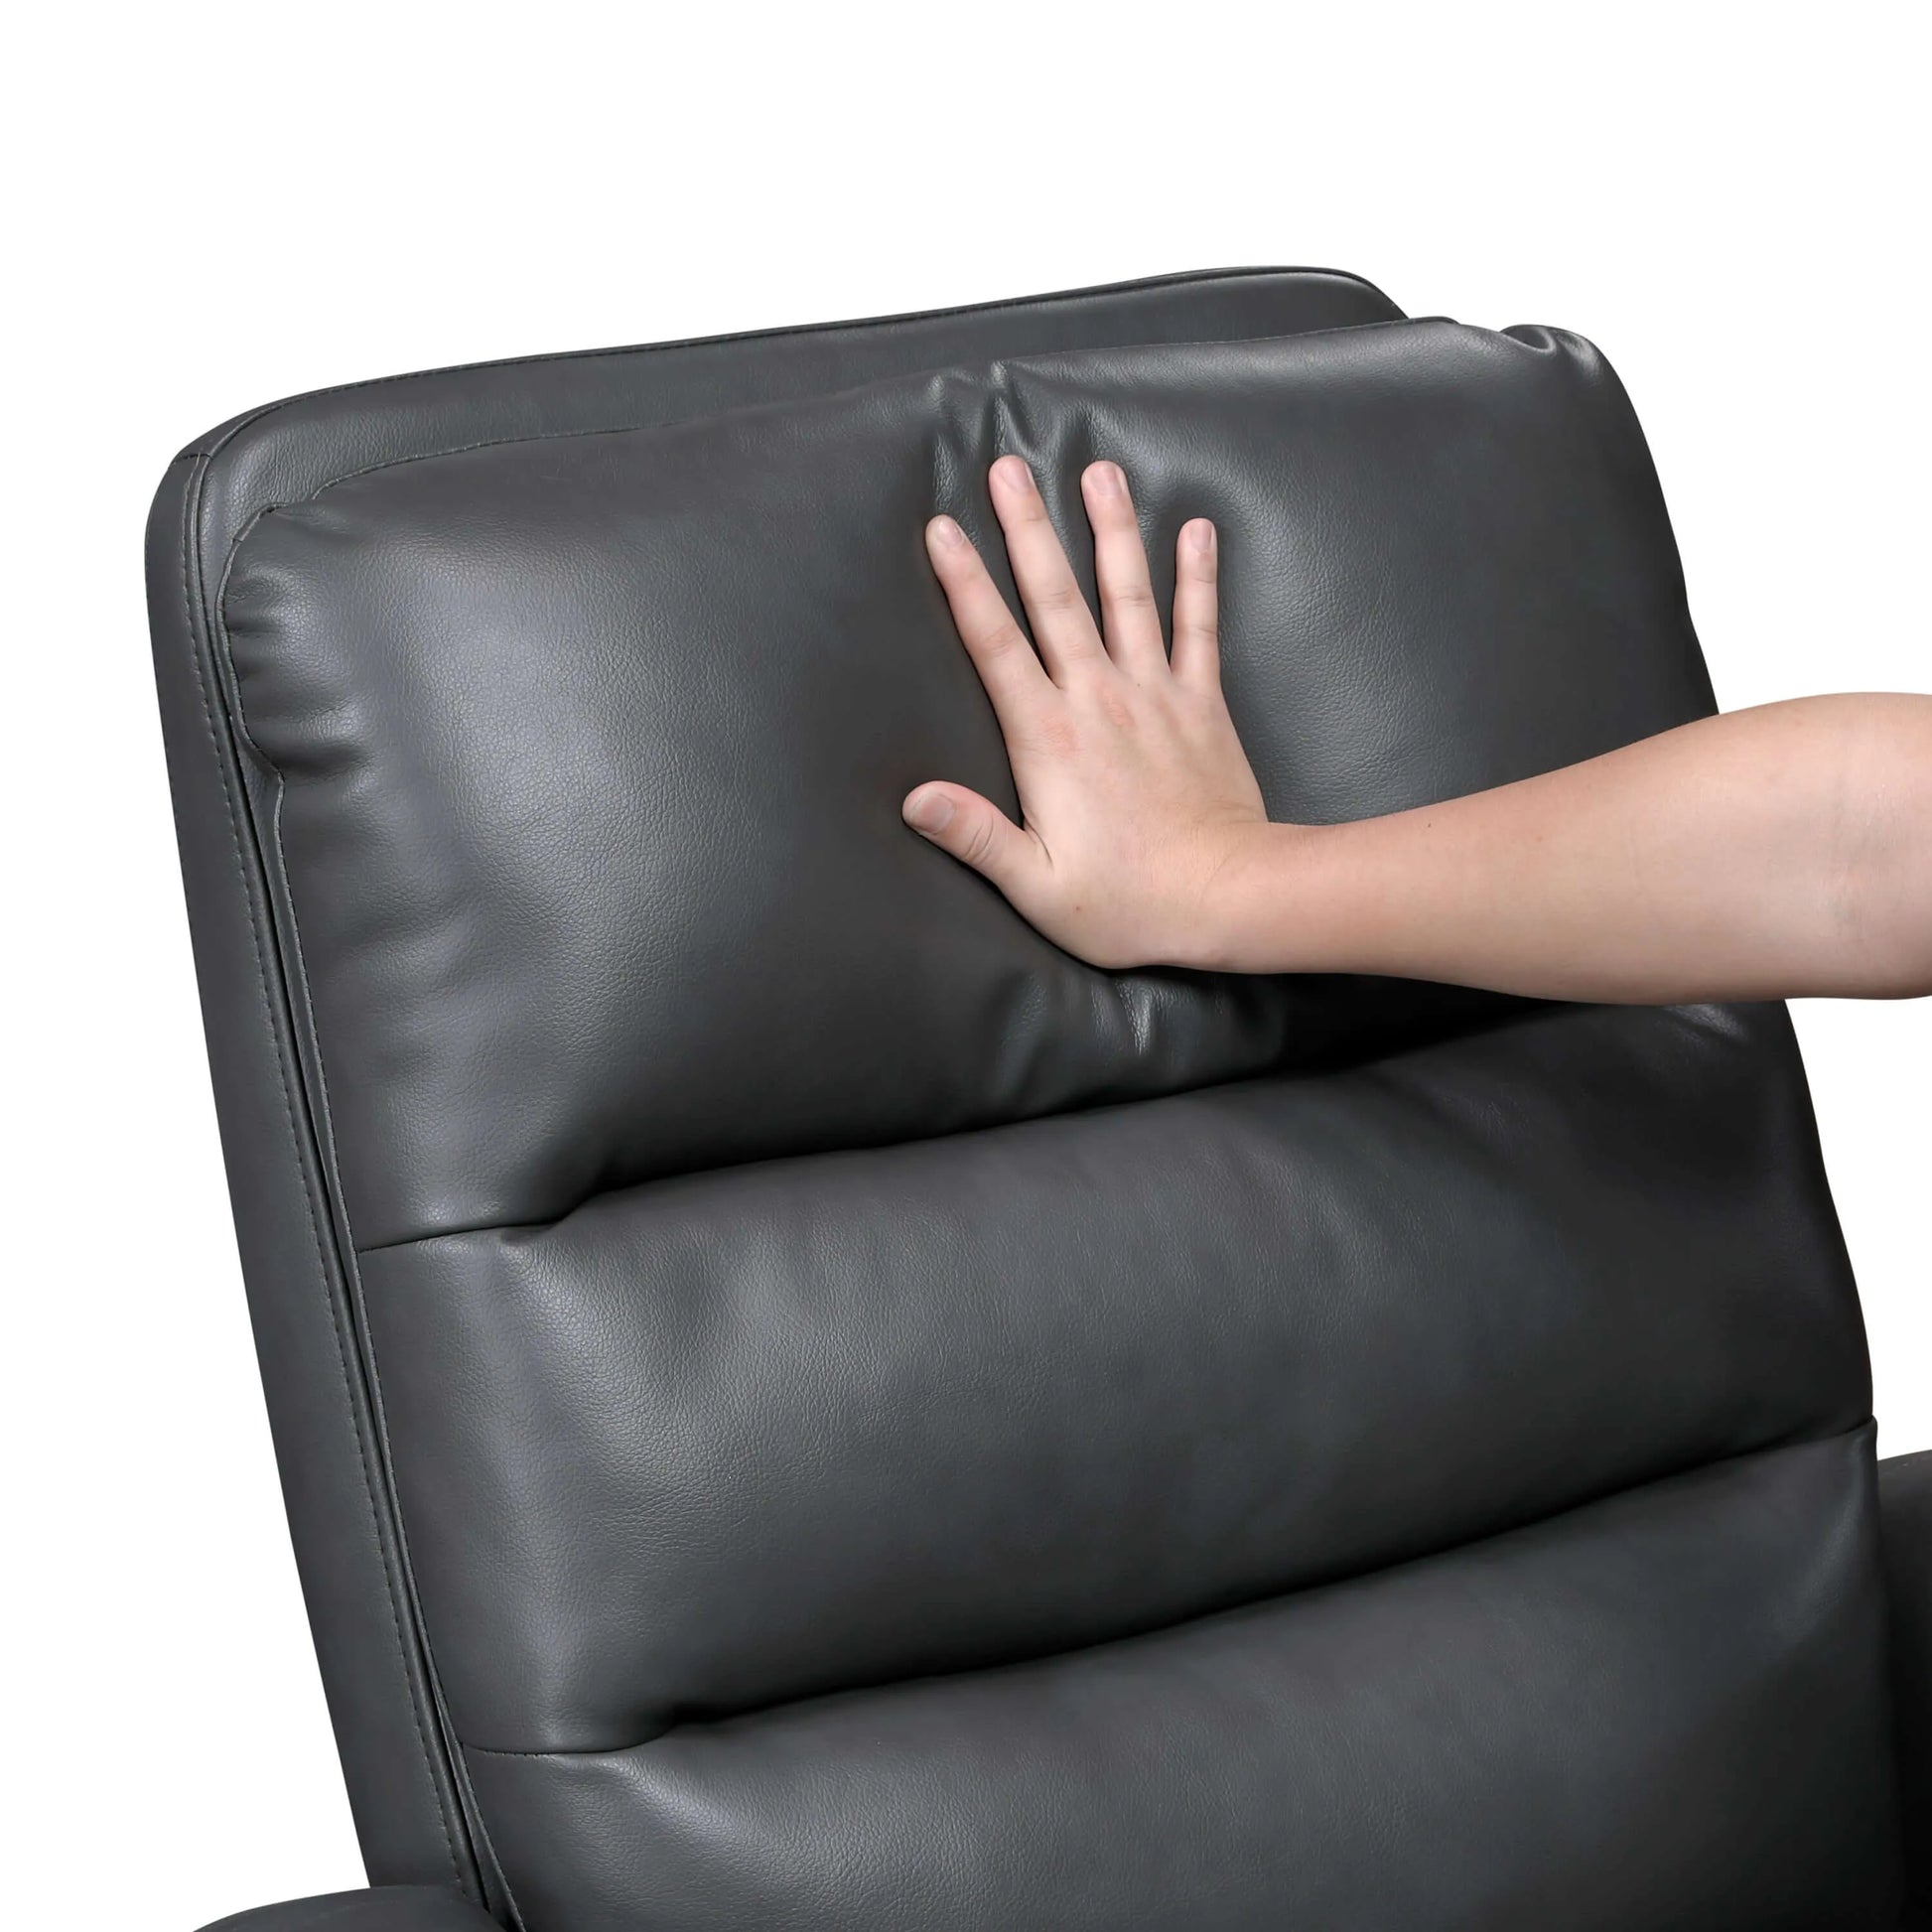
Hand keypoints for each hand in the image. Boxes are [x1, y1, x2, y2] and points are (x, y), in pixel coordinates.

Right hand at [904, 456, 1274, 970]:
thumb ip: (976, 836)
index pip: (994, 646)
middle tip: (1008, 466)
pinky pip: (1199, 628)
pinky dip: (1198, 578)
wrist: (1230, 898)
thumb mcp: (1037, 884)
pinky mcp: (1202, 705)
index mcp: (1048, 739)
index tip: (941, 528)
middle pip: (1055, 599)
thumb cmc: (1128, 901)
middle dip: (1027, 529)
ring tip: (1098, 471)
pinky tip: (1197, 530)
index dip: (965, 584)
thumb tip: (915, 798)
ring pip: (1127, 595)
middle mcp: (1098, 699)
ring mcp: (1155, 694)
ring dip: (1111, 530)